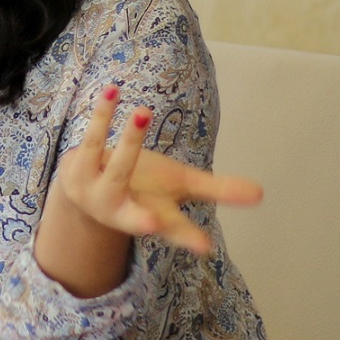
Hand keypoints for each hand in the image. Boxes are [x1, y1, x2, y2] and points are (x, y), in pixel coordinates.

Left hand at [50, 86, 261, 256]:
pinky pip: (93, 138)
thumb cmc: (141, 188)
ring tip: (145, 113)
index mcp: (150, 219)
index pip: (173, 233)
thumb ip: (218, 191)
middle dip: (141, 220)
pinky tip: (113, 92)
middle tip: (153, 224)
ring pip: (115, 167)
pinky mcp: (78, 167)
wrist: (83, 187)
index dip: (188, 240)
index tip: (204, 247)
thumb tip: (262, 193)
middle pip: (133, 215)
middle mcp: (121, 211)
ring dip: (130, 141)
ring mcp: (96, 191)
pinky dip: (103, 115)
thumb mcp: (179, 189)